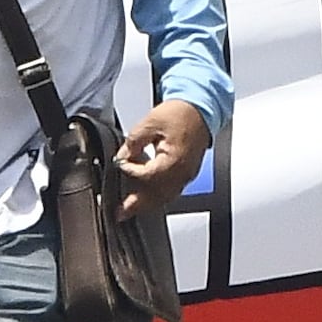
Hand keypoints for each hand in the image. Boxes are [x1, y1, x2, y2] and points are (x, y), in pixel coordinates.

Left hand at [114, 98, 213, 223]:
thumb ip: (133, 141)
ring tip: (131, 210)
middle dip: (136, 204)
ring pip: (165, 197)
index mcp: (173, 160)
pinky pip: (173, 191)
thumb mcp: (150, 122)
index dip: (130, 170)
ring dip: (147, 205)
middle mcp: (182, 172)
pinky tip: (150, 197)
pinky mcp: (188, 172)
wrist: (201, 107)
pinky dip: (159, 197)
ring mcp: (187, 175)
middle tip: (120, 213)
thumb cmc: (181, 113)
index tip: (121, 163)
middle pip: (156, 195)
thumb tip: (122, 156)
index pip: (146, 175)